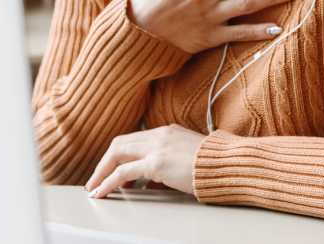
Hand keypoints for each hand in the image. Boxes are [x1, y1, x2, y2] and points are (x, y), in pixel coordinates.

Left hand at [85, 124, 205, 197]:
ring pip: (117, 154)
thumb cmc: (214, 165)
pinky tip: (102, 191)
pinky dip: (108, 181)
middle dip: (104, 162)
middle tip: (97, 179)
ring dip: (102, 172)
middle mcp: (159, 135)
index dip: (119, 155)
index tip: (112, 170)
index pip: (134, 140)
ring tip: (95, 187)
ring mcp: (157, 147)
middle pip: (120, 144)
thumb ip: (167, 168)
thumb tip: (152, 185)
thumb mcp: (187, 161)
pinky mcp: (156, 163)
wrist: (228, 164)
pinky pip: (123, 172)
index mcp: (167, 132)